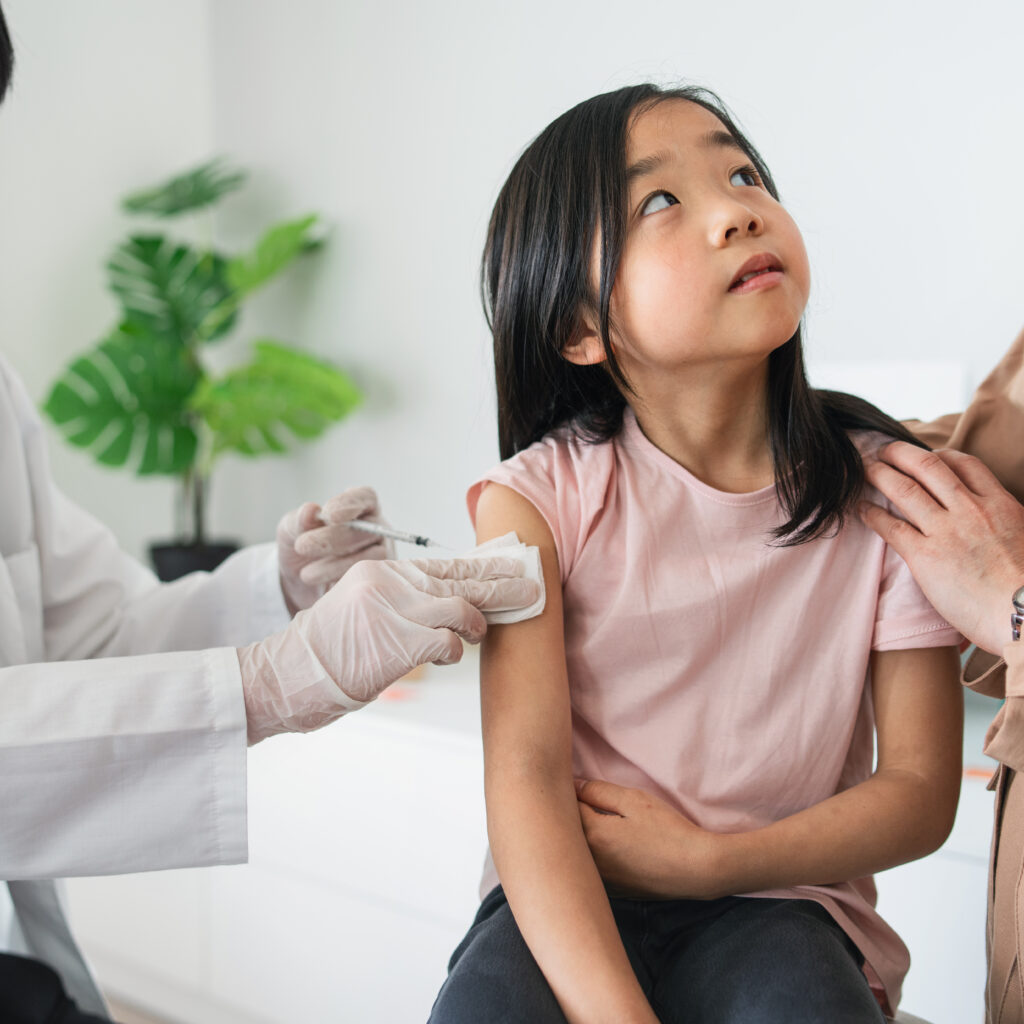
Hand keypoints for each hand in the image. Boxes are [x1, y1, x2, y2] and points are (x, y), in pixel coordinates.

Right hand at [239, 556, 541, 742]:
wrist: (287, 674)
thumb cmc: (326, 652)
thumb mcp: (361, 611)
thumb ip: (401, 603)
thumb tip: (449, 608)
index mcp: (381, 571)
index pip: (442, 564)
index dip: (481, 566)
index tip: (510, 565)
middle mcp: (389, 582)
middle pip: (460, 578)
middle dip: (501, 583)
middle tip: (533, 588)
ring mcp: (395, 609)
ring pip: (460, 605)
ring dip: (479, 622)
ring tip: (482, 631)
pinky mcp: (398, 640)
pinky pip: (448, 641)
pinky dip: (455, 650)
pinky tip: (448, 655)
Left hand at [277, 486, 391, 615]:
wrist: (298, 587)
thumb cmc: (300, 549)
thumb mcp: (290, 532)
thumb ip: (299, 520)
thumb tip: (310, 510)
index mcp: (359, 508)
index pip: (365, 497)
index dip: (351, 503)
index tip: (329, 514)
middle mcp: (375, 529)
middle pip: (369, 527)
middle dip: (334, 538)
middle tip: (302, 546)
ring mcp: (380, 555)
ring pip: (371, 556)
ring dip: (336, 565)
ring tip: (306, 574)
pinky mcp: (377, 580)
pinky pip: (369, 580)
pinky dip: (343, 582)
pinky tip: (323, 586)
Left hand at [577, 779, 720, 899]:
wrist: (697, 870)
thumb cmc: (667, 831)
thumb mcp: (634, 800)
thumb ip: (598, 791)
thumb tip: (572, 786)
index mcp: (593, 835)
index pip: (565, 808)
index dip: (566, 793)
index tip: (568, 782)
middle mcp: (591, 862)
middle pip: (565, 834)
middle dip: (566, 816)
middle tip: (578, 799)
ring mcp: (601, 881)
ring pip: (576, 854)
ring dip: (577, 839)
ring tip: (590, 820)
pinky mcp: (613, 891)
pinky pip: (591, 870)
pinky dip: (590, 857)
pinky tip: (608, 847)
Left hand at [859, 442, 1023, 654]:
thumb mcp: (1023, 538)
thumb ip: (1004, 524)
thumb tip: (993, 527)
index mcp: (1000, 504)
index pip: (965, 463)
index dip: (940, 455)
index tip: (926, 455)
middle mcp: (971, 510)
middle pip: (927, 466)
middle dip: (900, 453)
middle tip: (883, 451)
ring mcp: (947, 531)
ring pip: (904, 489)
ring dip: (879, 474)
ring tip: (864, 470)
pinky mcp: (926, 556)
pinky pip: (891, 526)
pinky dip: (872, 513)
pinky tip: (861, 509)